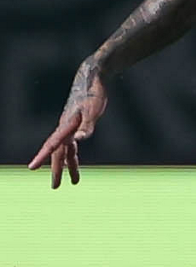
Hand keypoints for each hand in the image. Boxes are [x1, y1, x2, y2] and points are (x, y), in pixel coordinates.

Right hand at [28, 64, 108, 187]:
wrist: (92, 79)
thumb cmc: (93, 93)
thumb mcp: (93, 110)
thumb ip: (87, 126)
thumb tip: (79, 140)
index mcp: (66, 125)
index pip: (52, 145)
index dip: (42, 157)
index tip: (31, 168)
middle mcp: (65, 128)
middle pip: (58, 152)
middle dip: (56, 170)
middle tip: (55, 187)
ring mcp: (70, 127)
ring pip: (66, 151)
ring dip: (69, 166)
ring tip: (75, 183)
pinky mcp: (77, 125)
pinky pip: (72, 145)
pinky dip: (73, 156)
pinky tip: (74, 165)